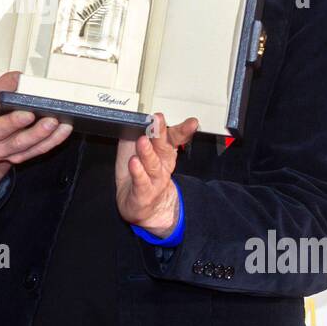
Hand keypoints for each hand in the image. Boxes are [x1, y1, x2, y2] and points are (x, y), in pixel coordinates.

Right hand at [0, 70, 72, 220]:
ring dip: (38, 133)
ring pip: (20, 144)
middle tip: (31, 112)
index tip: (17, 79)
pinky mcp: (14, 157)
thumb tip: (22, 79)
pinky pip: (35, 151)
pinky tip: (62, 129)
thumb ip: (2, 86)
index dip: (0, 89)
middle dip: (15, 122)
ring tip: (53, 121)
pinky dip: (51, 140)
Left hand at [115, 112, 198, 237]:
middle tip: (158, 119)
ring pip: (152, 165)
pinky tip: (134, 163)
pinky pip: (140, 182)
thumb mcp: (147, 154)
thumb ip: (146, 136)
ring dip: (147, 152)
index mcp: (164, 154)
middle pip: (163, 148)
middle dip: (161, 133)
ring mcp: (154, 181)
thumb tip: (141, 115)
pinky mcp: (142, 194)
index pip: (174, 139)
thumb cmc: (142, 178)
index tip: (192, 122)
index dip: (183, 130)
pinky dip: (137, 172)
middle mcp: (162, 167)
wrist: (145, 210)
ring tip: (142, 140)